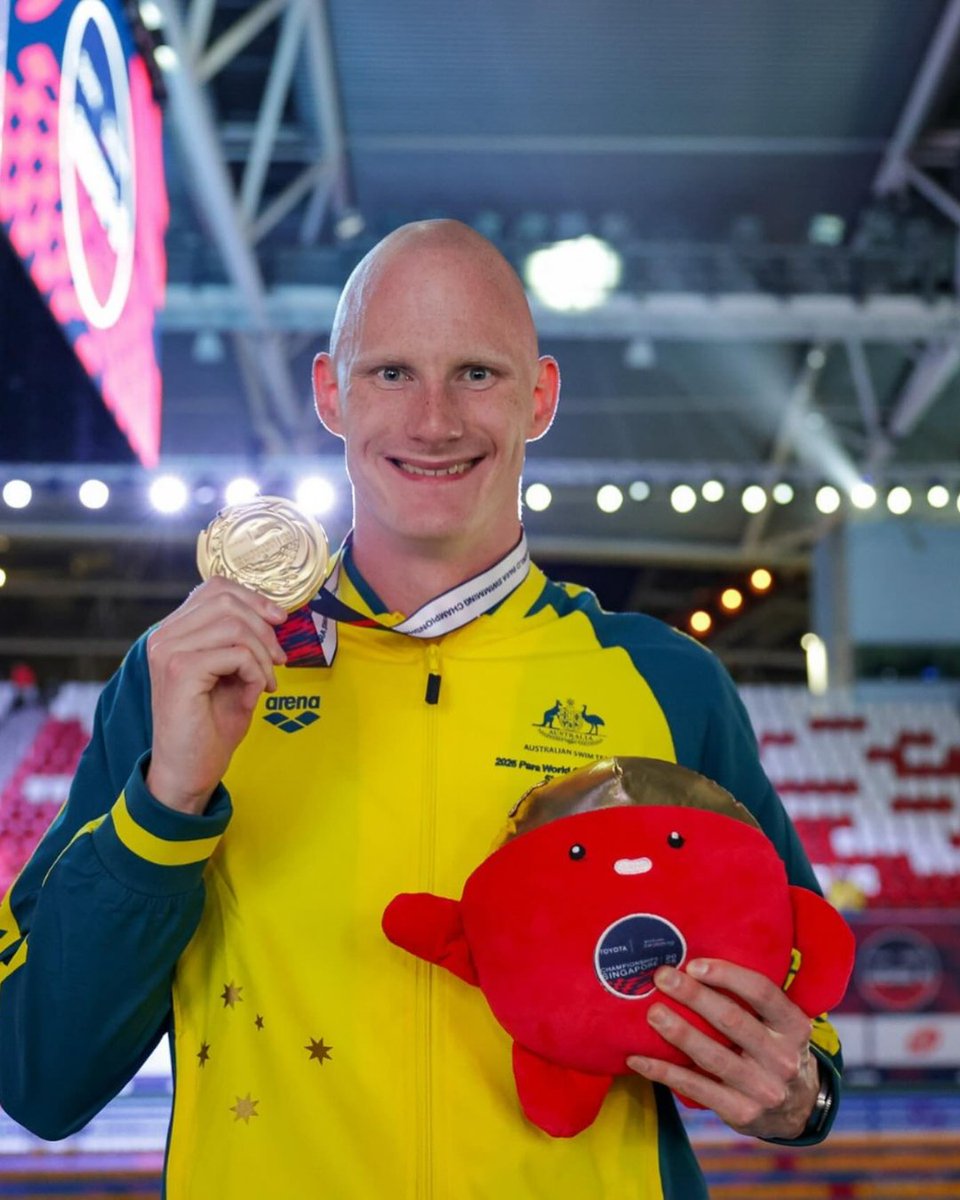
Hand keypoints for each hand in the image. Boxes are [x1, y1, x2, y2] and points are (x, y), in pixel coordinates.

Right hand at [145, 577, 287, 814]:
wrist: (188, 771)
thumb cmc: (210, 727)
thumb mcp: (231, 674)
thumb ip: (241, 641)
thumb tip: (273, 614)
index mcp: (173, 632)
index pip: (214, 588)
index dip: (253, 598)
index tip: (278, 621)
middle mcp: (164, 636)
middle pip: (226, 601)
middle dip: (264, 628)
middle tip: (279, 660)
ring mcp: (168, 651)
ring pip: (234, 626)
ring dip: (263, 654)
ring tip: (268, 680)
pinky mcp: (180, 671)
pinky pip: (235, 653)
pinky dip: (256, 671)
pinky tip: (256, 692)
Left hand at [626, 960, 819, 1139]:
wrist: (799, 1110)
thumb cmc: (776, 1049)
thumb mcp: (781, 1024)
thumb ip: (753, 1000)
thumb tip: (694, 964)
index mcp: (794, 1027)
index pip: (762, 993)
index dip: (727, 975)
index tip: (693, 964)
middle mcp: (783, 1058)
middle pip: (733, 1021)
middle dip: (694, 996)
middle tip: (663, 977)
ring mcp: (763, 1090)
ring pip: (713, 1056)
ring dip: (679, 1032)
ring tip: (652, 1012)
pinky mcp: (741, 1113)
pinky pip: (696, 1088)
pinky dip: (664, 1072)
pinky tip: (638, 1058)